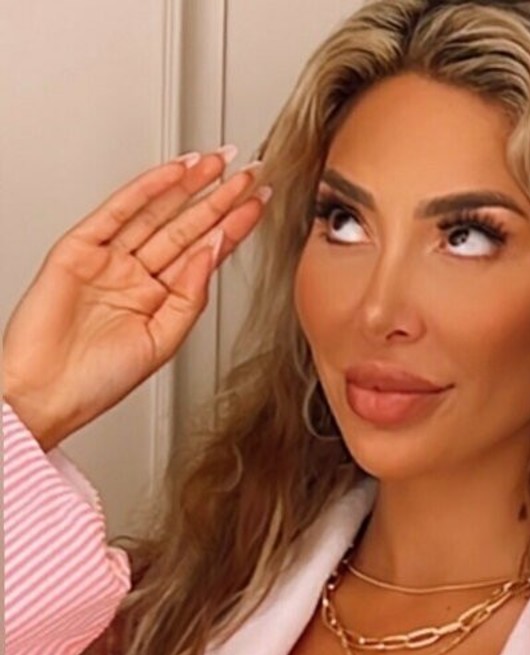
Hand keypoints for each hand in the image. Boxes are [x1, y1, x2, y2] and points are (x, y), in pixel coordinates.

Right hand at [2, 148, 270, 451]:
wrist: (47, 392)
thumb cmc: (97, 381)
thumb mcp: (162, 341)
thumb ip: (189, 296)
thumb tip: (212, 253)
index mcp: (159, 301)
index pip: (203, 255)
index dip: (232, 228)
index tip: (259, 205)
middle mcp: (137, 276)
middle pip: (185, 228)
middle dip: (218, 199)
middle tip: (250, 173)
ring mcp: (109, 260)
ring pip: (156, 214)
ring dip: (188, 186)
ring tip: (219, 163)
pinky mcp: (79, 249)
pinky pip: (118, 212)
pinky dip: (146, 189)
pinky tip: (175, 173)